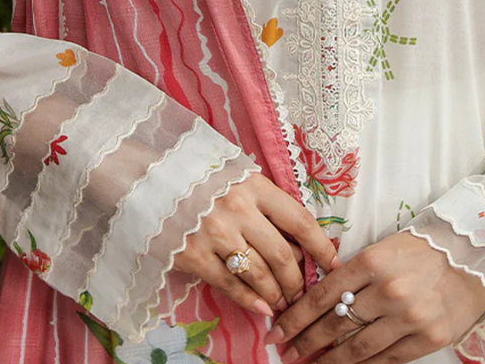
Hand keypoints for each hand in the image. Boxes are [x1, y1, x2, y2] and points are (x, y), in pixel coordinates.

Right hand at [170, 172, 339, 318]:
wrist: (150, 178)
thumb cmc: (201, 176)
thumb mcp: (237, 176)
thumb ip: (265, 201)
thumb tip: (297, 238)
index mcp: (254, 186)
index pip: (299, 220)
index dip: (321, 246)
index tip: (334, 264)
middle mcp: (239, 210)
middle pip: (282, 254)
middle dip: (298, 280)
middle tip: (303, 293)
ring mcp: (216, 234)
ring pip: (259, 274)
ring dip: (277, 294)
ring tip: (284, 303)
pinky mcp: (194, 255)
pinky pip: (230, 284)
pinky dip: (250, 300)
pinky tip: (262, 308)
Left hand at [263, 230, 484, 363]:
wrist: (474, 256)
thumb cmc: (423, 249)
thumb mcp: (383, 248)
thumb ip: (353, 273)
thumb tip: (317, 300)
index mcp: (372, 260)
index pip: (323, 294)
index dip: (297, 315)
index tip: (280, 328)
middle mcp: (388, 290)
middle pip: (334, 324)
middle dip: (305, 340)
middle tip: (286, 350)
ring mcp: (408, 318)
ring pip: (357, 348)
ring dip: (328, 359)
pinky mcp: (427, 339)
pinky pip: (385, 360)